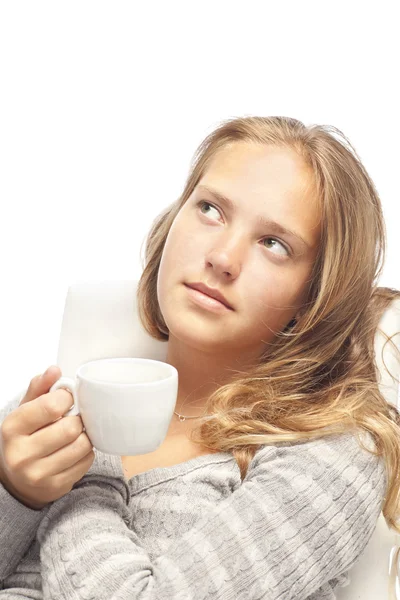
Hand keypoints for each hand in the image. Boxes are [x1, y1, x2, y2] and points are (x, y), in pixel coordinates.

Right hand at [0, 366, 94, 509]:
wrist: (17, 479)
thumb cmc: (26, 436)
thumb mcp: (25, 409)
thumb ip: (39, 387)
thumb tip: (54, 370)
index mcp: (12, 428)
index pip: (51, 406)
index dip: (66, 398)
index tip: (66, 399)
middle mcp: (21, 454)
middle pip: (70, 428)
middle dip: (76, 419)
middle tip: (72, 418)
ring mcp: (38, 474)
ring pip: (82, 445)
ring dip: (84, 436)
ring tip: (75, 434)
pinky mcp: (55, 487)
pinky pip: (87, 462)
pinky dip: (86, 452)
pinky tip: (74, 450)